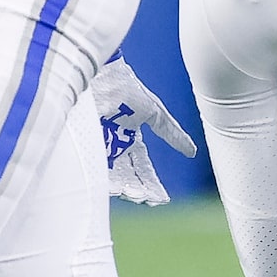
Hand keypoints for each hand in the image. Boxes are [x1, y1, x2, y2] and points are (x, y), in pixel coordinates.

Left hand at [84, 57, 197, 206]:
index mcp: (129, 139)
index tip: (160, 198)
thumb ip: (171, 133)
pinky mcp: (85, 146)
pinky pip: (95, 169)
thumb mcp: (153, 112)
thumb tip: (191, 152)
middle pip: (128, 177)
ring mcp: (98, 147)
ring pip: (112, 177)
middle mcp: (113, 146)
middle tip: (147, 200)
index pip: (142, 169)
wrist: (101, 75)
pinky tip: (117, 188)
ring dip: (125, 188)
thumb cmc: (126, 88)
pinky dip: (106, 181)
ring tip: (135, 195)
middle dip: (138, 190)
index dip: (151, 184)